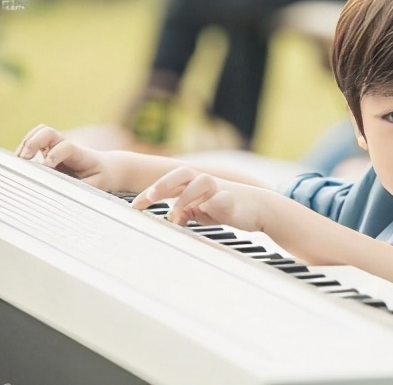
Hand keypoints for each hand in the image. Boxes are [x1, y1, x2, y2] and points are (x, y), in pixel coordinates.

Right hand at [15, 124, 112, 190]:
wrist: (106, 168)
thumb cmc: (100, 177)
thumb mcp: (97, 184)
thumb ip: (83, 187)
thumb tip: (66, 193)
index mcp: (80, 154)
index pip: (66, 146)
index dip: (55, 153)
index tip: (48, 166)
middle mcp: (66, 146)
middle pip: (48, 132)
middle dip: (33, 142)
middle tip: (24, 159)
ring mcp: (56, 146)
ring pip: (39, 132)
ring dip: (26, 143)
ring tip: (18, 160)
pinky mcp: (49, 150)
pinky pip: (34, 140)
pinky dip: (24, 147)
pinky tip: (19, 161)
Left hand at [131, 166, 267, 231]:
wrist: (258, 208)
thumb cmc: (228, 207)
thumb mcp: (202, 211)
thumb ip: (186, 211)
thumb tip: (171, 219)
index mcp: (194, 184)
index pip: (167, 184)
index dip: (150, 193)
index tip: (135, 207)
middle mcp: (205, 182)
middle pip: (181, 174)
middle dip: (164, 184)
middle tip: (150, 198)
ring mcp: (219, 188)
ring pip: (201, 182)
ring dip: (186, 196)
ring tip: (176, 213)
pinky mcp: (232, 198)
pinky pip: (221, 198)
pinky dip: (212, 204)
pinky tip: (205, 212)